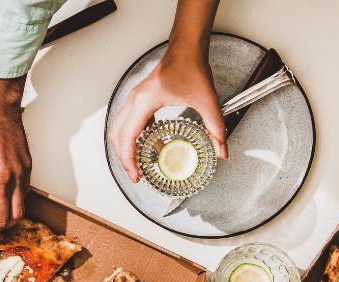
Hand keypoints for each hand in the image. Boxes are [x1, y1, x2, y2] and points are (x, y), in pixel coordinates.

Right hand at [108, 48, 226, 182]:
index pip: (128, 136)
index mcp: (146, 101)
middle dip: (124, 157)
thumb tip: (221, 151)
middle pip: (116, 135)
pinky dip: (133, 137)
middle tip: (137, 174)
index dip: (129, 159)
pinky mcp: (139, 99)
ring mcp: (135, 99)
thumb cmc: (191, 67)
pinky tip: (152, 144)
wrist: (187, 50)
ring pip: (118, 129)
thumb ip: (216, 128)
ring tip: (140, 163)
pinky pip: (129, 122)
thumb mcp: (207, 102)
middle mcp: (135, 100)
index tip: (136, 174)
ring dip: (125, 147)